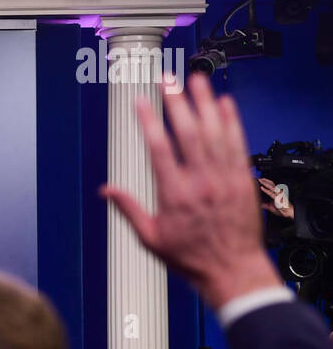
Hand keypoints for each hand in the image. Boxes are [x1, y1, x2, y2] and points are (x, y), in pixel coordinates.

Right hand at [101, 72, 280, 311]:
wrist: (232, 269)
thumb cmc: (190, 257)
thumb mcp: (150, 238)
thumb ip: (128, 209)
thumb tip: (105, 190)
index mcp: (174, 195)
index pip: (159, 148)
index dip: (149, 121)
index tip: (140, 101)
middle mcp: (201, 182)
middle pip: (188, 132)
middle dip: (177, 102)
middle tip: (168, 79)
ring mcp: (225, 178)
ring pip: (215, 132)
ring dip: (205, 103)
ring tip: (197, 80)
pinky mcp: (243, 180)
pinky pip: (238, 143)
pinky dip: (232, 121)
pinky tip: (225, 103)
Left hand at [257, 177, 293, 218]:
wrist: (288, 213)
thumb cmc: (281, 210)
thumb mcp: (271, 208)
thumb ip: (265, 205)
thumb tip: (260, 205)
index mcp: (276, 194)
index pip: (271, 186)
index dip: (266, 182)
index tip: (260, 180)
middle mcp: (278, 193)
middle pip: (272, 184)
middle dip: (265, 180)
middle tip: (259, 178)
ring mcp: (278, 195)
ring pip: (272, 186)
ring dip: (265, 183)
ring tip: (260, 180)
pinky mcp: (278, 198)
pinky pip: (271, 193)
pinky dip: (266, 190)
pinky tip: (262, 188)